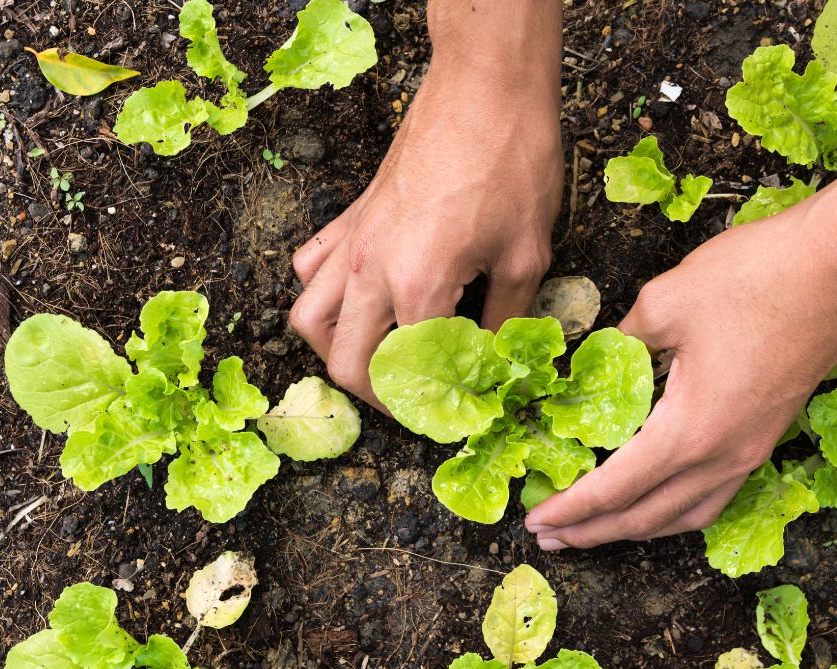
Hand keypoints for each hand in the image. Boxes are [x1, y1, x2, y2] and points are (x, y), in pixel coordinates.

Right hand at [289, 62, 562, 407]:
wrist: (486, 87)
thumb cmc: (513, 162)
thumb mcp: (527, 255)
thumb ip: (506, 321)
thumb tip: (497, 364)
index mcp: (418, 285)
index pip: (410, 374)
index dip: (435, 406)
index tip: (460, 412)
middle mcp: (371, 269)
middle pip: (346, 362)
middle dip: (379, 396)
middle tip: (417, 401)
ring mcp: (353, 241)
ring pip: (309, 319)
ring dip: (338, 351)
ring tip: (379, 360)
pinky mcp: (352, 216)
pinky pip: (313, 268)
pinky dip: (324, 296)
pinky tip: (361, 300)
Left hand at [524, 198, 836, 548]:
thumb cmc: (757, 277)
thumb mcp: (665, 302)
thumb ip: (620, 342)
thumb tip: (595, 361)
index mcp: (690, 431)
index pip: (614, 489)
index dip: (570, 509)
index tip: (535, 521)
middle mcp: (723, 456)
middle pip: (647, 517)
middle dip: (594, 531)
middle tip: (550, 536)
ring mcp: (753, 450)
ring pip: (686, 515)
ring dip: (636, 527)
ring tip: (597, 528)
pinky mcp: (770, 435)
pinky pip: (715, 495)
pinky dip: (676, 510)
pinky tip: (660, 498)